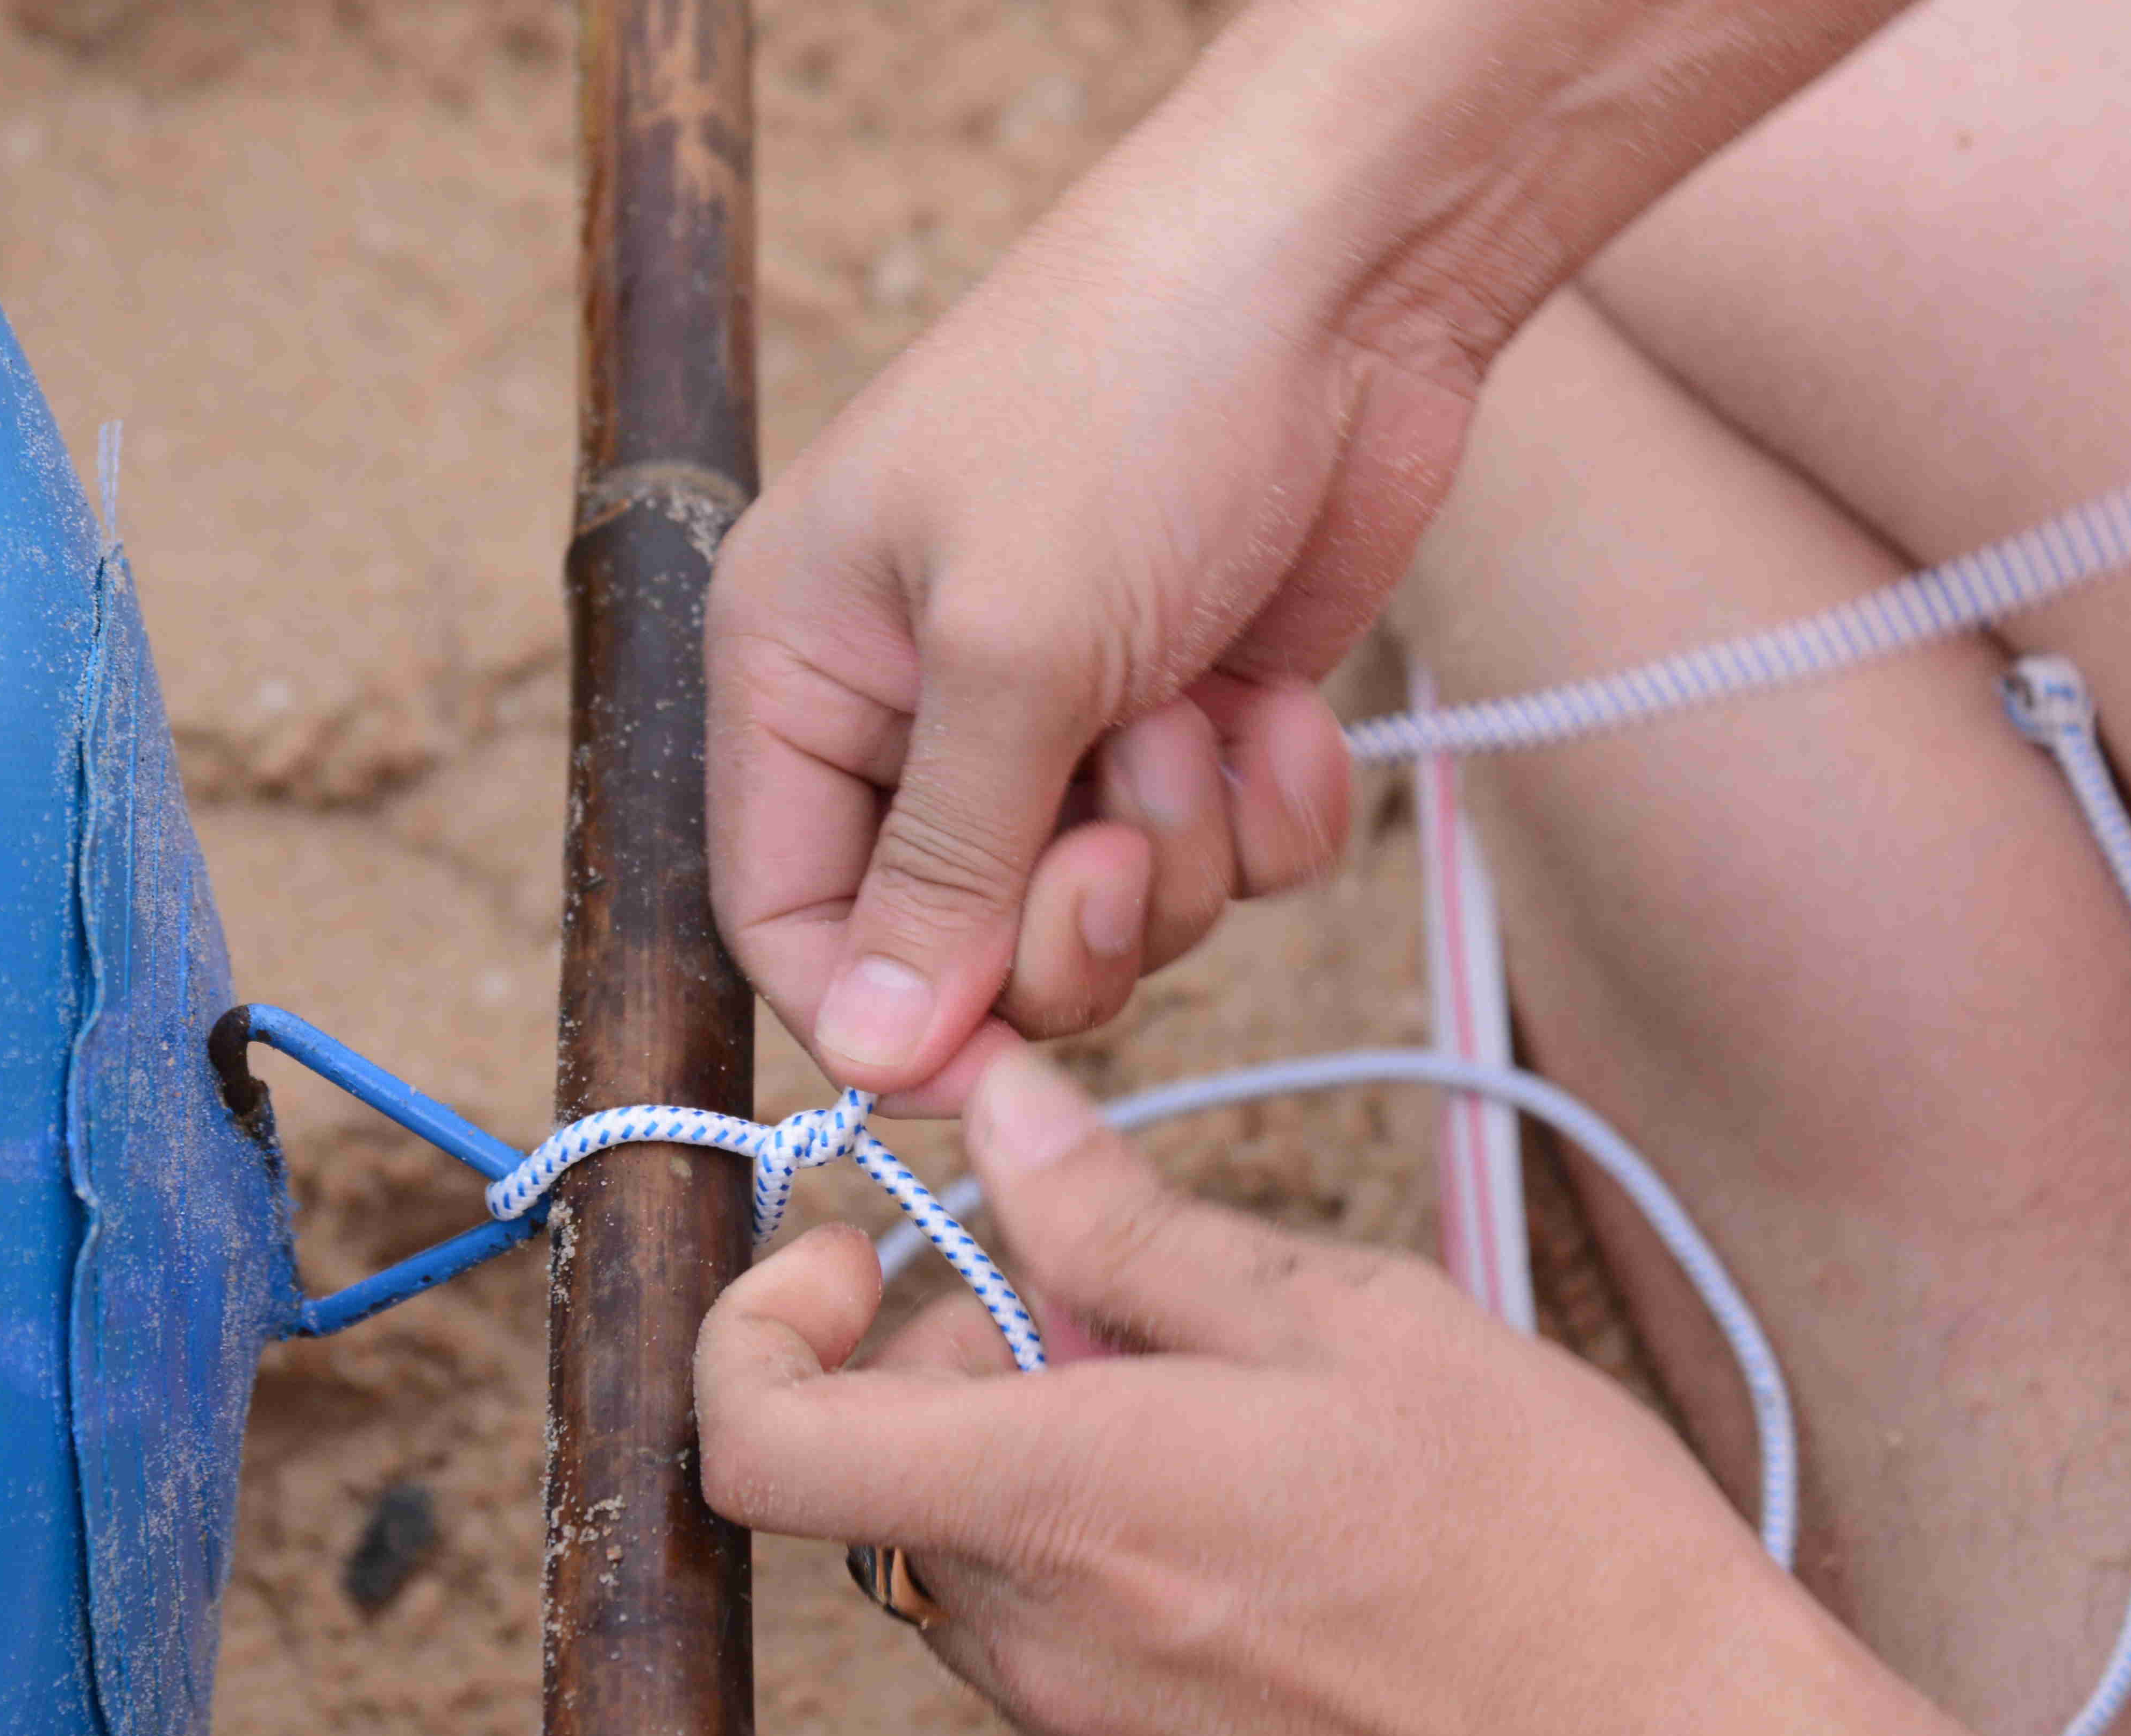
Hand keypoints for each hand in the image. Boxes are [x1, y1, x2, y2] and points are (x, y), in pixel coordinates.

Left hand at [693, 1048, 1797, 1735]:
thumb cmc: (1541, 1541)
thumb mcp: (1343, 1320)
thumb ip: (1129, 1230)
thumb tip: (994, 1117)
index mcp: (1059, 1503)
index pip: (761, 1440)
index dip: (760, 1327)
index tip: (858, 1255)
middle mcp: (1039, 1645)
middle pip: (880, 1481)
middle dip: (956, 1362)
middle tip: (1131, 1308)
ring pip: (971, 1559)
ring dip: (1039, 1461)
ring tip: (1237, 1421)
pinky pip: (1058, 1647)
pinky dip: (1102, 1558)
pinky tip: (1271, 1528)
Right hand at [707, 0, 1916, 1109]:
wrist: (1340, 268)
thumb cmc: (1128, 404)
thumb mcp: (1012, 649)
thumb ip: (940, 870)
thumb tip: (874, 1062)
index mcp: (800, 672)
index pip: (789, 926)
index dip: (890, 1022)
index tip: (999, 1072)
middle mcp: (914, 709)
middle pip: (961, 950)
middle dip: (1068, 923)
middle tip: (1124, 833)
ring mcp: (1065, 719)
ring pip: (1113, 920)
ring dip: (1181, 849)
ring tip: (1199, 708)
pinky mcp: (1195, 720)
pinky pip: (1224, 865)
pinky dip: (1269, 810)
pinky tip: (1280, 704)